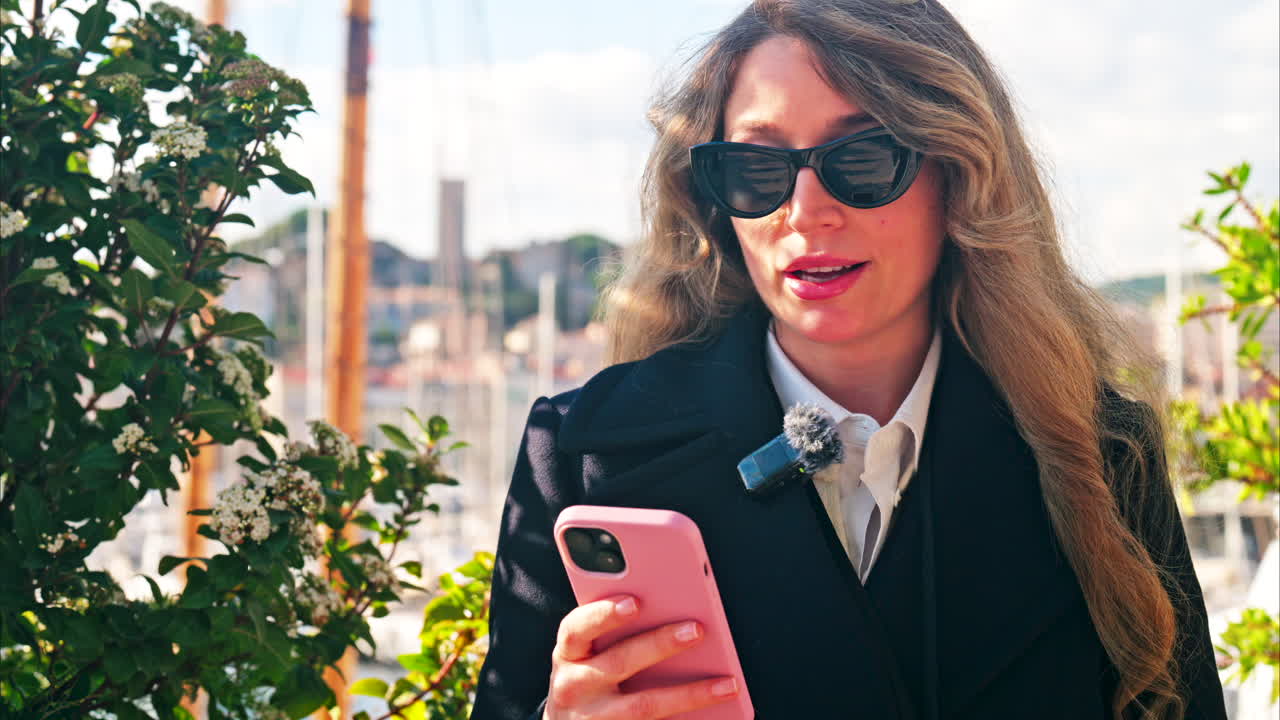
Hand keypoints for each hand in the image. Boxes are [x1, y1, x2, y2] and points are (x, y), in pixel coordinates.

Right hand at [543, 595, 740, 718]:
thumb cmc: (586, 677)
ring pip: (644, 705)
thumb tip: (667, 607)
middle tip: (697, 630)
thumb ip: (612, 631)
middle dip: (659, 644)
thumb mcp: (586, 653)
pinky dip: (686, 716)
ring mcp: (595, 717)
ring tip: (726, 683)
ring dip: (689, 693)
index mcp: (568, 653)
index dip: (605, 614)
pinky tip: (716, 709)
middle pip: (619, 661)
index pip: (577, 628)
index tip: (636, 602)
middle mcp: (574, 686)